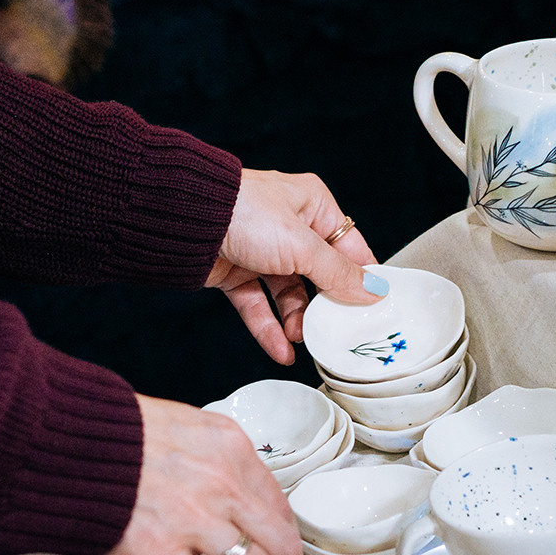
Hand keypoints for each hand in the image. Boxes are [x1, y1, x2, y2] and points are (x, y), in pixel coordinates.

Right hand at [106, 394, 303, 554]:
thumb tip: (231, 500)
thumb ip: (212, 460)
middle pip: (282, 547)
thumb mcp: (180, 428)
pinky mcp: (161, 550)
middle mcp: (223, 482)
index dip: (284, 545)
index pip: (281, 506)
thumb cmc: (110, 435)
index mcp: (230, 448)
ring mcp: (195, 517)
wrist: (60, 441)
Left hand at [210, 169, 378, 363]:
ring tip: (302, 339)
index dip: (361, 277)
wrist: (180, 220)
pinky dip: (268, 328)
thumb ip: (339, 273)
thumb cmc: (242, 212)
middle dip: (326, 305)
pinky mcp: (236, 272)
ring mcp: (261, 250)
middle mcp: (288, 226)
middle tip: (340, 331)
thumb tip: (374, 290)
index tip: (375, 307)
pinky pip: (259, 304)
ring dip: (296, 320)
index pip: (348, 247)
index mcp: (312, 205)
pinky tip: (280, 349)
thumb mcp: (302, 245)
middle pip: (319, 274)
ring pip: (288, 294)